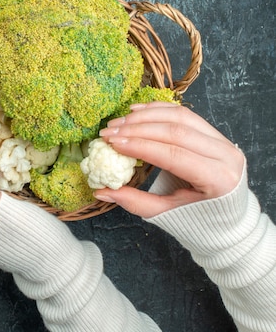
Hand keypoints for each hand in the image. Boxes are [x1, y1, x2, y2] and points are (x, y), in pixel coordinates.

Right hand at [95, 102, 245, 217]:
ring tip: (119, 121)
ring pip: (181, 117)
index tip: (112, 142)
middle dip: (137, 128)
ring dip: (146, 116)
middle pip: (176, 131)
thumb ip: (134, 201)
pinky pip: (186, 114)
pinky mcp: (216, 134)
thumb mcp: (165, 214)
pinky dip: (160, 109)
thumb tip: (100, 192)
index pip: (172, 154)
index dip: (139, 146)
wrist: (230, 221)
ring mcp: (223, 142)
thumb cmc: (198, 221)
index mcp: (218, 179)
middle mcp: (225, 155)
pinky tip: (137, 111)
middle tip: (109, 131)